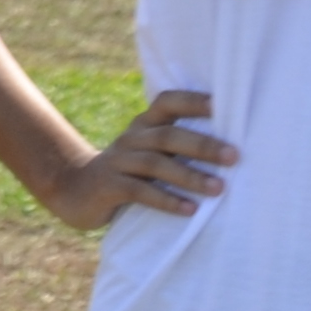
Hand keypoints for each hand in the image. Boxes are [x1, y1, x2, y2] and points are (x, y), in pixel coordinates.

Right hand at [35, 89, 234, 230]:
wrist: (76, 190)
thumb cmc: (129, 172)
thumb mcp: (149, 153)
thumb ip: (177, 147)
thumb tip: (232, 151)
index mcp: (144, 124)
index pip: (168, 102)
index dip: (193, 101)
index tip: (224, 105)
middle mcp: (131, 138)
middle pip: (167, 136)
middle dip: (202, 146)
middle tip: (234, 156)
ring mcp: (118, 161)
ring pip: (155, 164)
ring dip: (189, 176)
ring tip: (218, 188)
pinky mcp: (108, 186)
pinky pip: (139, 191)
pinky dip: (166, 200)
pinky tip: (189, 209)